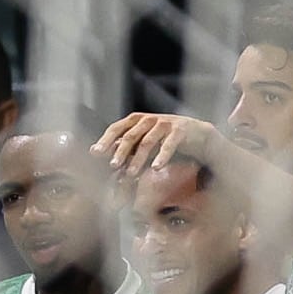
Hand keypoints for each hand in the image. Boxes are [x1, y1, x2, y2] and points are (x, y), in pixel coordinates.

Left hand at [91, 113, 222, 176]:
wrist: (197, 134)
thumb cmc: (165, 138)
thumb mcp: (143, 140)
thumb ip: (125, 146)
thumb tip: (98, 152)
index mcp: (137, 120)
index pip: (117, 128)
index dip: (105, 140)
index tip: (95, 153)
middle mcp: (149, 119)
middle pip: (130, 135)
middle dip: (120, 152)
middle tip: (113, 165)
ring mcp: (165, 123)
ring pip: (148, 141)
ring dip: (138, 159)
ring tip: (131, 173)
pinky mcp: (180, 130)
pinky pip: (169, 144)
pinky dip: (162, 156)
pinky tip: (156, 168)